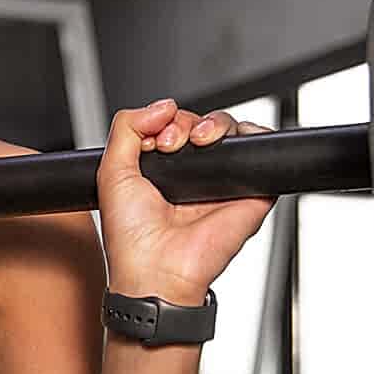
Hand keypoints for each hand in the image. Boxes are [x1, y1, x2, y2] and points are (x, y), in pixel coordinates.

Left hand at [96, 99, 275, 306]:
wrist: (156, 269)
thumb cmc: (132, 237)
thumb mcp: (111, 172)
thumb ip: (126, 128)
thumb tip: (163, 105)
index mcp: (165, 174)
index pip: (175, 128)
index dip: (166, 122)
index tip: (154, 139)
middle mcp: (196, 178)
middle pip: (204, 125)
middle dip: (188, 122)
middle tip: (171, 142)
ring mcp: (223, 183)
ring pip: (232, 131)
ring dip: (215, 122)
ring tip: (197, 140)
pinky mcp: (251, 192)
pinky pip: (262, 150)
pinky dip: (251, 134)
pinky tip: (222, 144)